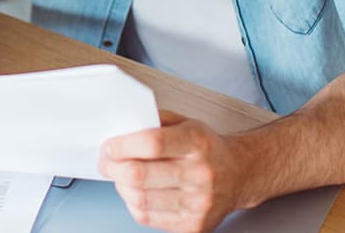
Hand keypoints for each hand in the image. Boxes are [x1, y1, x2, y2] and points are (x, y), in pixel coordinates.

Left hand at [98, 110, 248, 231]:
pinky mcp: (193, 224)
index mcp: (197, 142)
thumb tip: (121, 130)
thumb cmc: (208, 148)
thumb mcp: (186, 123)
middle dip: (113, 168)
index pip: (151, 143)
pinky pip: (148, 217)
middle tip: (106, 162)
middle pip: (140, 175)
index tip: (109, 146)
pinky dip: (133, 204)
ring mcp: (198, 202)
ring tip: (121, 176)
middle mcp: (201, 173)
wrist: (239, 174)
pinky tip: (137, 193)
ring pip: (140, 199)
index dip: (122, 146)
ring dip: (121, 186)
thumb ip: (155, 122)